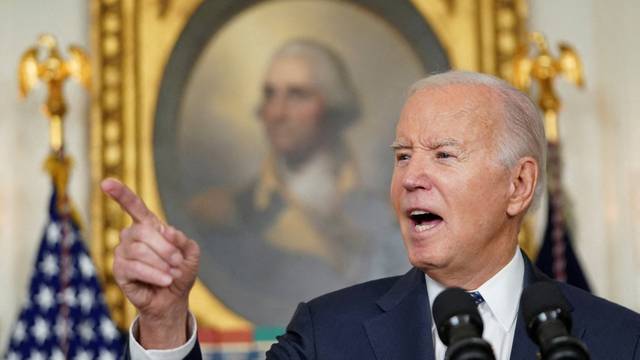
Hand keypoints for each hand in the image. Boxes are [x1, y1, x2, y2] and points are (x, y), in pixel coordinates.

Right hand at [101, 178, 199, 348]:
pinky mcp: (119, 270)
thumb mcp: (190, 254)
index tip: (106, 182)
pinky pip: (134, 267)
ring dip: (161, 264)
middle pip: (143, 232)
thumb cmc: (179, 272)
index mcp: (148, 226)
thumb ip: (183, 240)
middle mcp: (131, 236)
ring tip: (172, 274)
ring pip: (139, 250)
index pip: (133, 206)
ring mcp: (122, 252)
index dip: (120, 194)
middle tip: (178, 263)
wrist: (172, 299)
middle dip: (166, 248)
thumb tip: (166, 231)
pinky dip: (154, 274)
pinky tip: (165, 280)